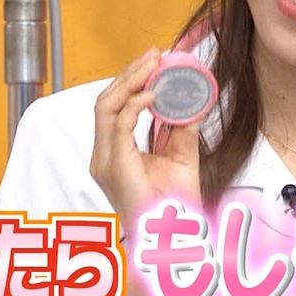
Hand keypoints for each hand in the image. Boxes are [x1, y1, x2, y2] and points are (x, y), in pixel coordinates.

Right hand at [89, 48, 203, 225]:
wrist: (173, 241)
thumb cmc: (174, 207)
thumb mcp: (181, 156)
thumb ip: (181, 128)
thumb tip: (192, 98)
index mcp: (114, 153)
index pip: (114, 107)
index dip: (132, 81)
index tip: (155, 62)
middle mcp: (103, 155)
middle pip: (106, 100)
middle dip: (129, 73)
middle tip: (155, 54)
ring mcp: (105, 161)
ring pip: (106, 106)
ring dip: (131, 81)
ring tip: (154, 64)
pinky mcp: (114, 167)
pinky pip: (119, 125)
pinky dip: (137, 104)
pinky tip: (156, 93)